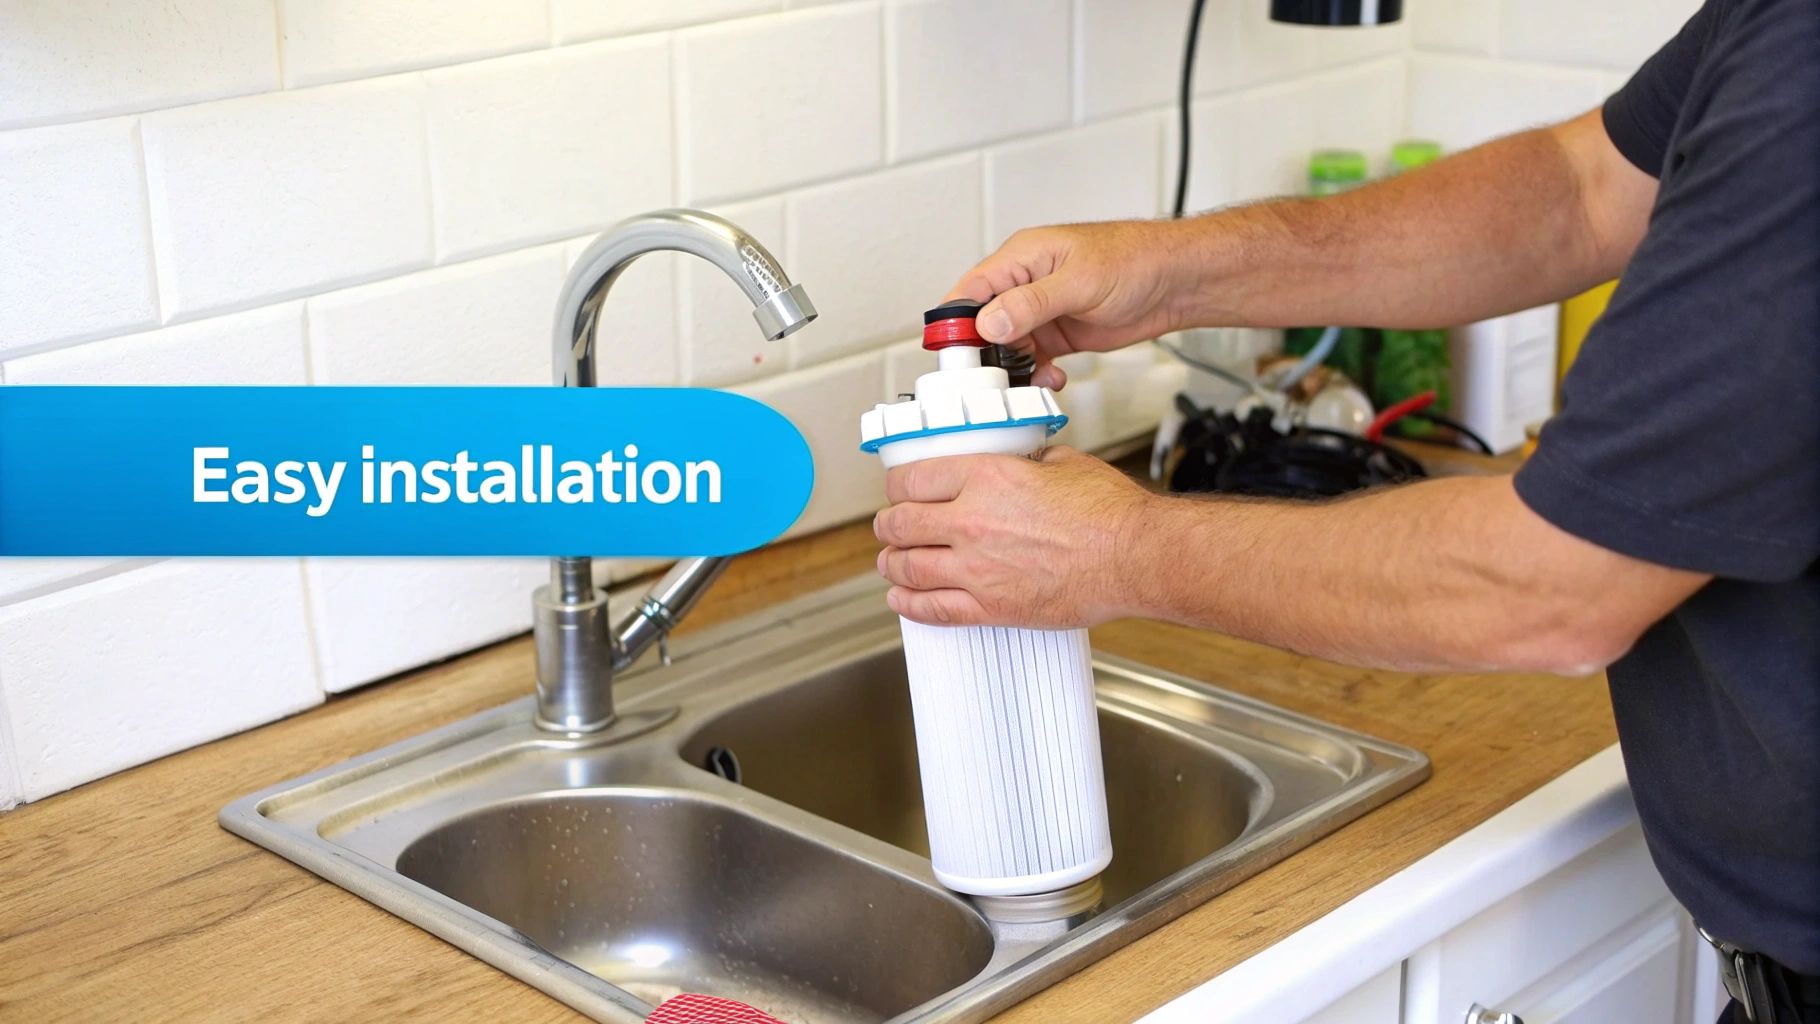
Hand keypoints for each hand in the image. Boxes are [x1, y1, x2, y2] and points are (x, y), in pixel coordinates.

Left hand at [873, 446, 1156, 627]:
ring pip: (907, 567)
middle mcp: (971, 521)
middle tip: (890, 526)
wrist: (1134, 557)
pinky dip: (909, 604)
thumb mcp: (1061, 462)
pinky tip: (902, 598)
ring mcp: (977, 569)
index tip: (899, 489)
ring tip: (890, 561)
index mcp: (985, 478)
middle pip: (900, 524)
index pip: (912, 479)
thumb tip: (1016, 460)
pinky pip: (933, 609)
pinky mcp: (991, 607)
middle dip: (889, 525)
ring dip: (891, 563)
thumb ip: (1024, 460)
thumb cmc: (1109, 513)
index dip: (897, 485)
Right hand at [948, 221, 1195, 389]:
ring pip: (1006, 347)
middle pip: (983, 324)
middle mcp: (1025, 284)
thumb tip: (989, 322)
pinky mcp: (1059, 334)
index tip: (955, 356)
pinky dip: (1036, 374)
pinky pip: (1033, 360)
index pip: (971, 291)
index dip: (955, 323)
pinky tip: (1050, 379)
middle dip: (984, 353)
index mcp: (1022, 258)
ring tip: (1029, 381)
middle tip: (991, 379)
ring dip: (1013, 369)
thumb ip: (1030, 303)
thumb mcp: (1079, 281)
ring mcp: (1042, 312)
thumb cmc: (1136, 259)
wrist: (1177, 282)